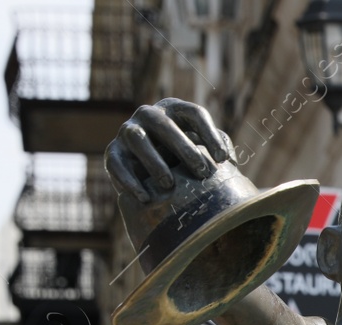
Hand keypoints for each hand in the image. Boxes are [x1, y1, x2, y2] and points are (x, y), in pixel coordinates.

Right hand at [103, 98, 234, 203]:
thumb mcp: (204, 149)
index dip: (210, 135)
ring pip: (137, 139)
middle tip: (201, 171)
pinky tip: (144, 197)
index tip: (223, 159)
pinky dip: (128, 180)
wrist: (151, 175)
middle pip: (165, 125)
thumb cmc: (186, 159)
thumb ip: (219, 147)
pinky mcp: (113, 152)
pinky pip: (116, 163)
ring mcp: (128, 131)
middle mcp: (149, 115)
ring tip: (169, 184)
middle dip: (184, 148)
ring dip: (154, 161)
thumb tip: (227, 160)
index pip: (194, 114)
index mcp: (176, 111)